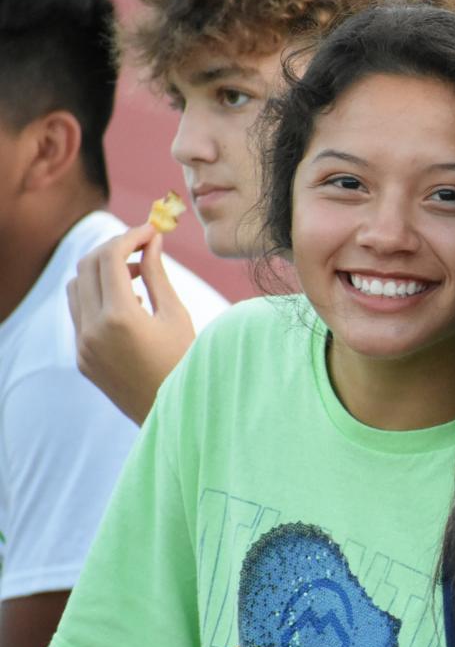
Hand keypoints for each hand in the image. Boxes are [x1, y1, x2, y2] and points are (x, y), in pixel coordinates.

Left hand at [67, 222, 195, 423]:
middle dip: (114, 248)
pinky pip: (80, 312)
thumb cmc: (186, 365)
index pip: (111, 256)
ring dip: (102, 271)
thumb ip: (158, 275)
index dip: (130, 236)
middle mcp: (92, 329)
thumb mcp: (177, 316)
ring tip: (138, 274)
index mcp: (120, 317)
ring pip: (76, 286)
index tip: (152, 230)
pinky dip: (98, 295)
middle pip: (87, 265)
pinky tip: (130, 303)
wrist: (174, 416)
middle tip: (144, 246)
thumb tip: (151, 240)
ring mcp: (82, 344)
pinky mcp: (81, 356)